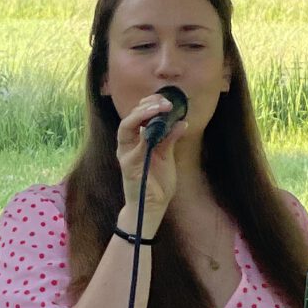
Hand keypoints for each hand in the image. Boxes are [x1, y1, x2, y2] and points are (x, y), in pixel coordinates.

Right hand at [112, 94, 181, 236]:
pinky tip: (163, 127)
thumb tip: (181, 122)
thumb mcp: (167, 156)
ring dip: (143, 114)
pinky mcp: (129, 166)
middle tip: (165, 102)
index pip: (137, 115)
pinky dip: (148, 135)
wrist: (152, 207)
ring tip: (160, 108)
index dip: (149, 104)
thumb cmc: (157, 183)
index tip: (166, 99)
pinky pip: (136, 146)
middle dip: (147, 105)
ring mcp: (126, 155)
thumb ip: (170, 138)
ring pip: (126, 127)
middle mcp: (127, 145)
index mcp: (135, 140)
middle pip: (130, 117)